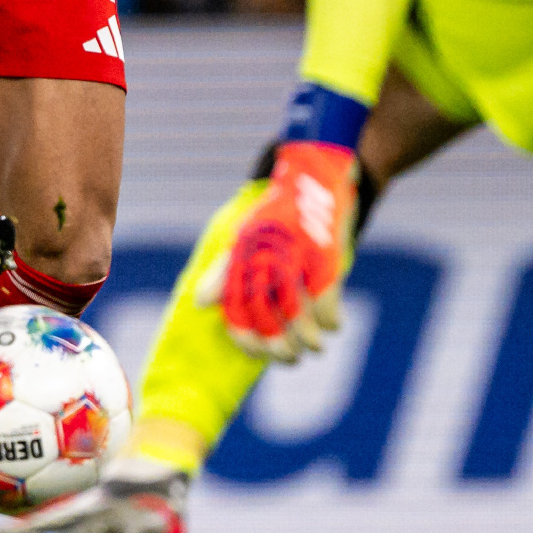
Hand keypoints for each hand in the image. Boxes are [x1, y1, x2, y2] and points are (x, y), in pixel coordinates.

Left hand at [215, 141, 360, 361]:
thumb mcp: (245, 237)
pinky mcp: (326, 257)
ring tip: (313, 348)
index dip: (245, 337)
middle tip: (289, 358)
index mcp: (243, 255)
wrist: (314, 175)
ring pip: (298, 316)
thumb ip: (225, 272)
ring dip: (307, 339)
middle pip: (268, 318)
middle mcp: (266, 258)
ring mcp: (296, 258)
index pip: (237, 307)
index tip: (256, 354)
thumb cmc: (277, 212)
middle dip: (278, 347)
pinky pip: (328, 301)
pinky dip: (331, 319)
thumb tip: (199, 304)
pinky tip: (334, 325)